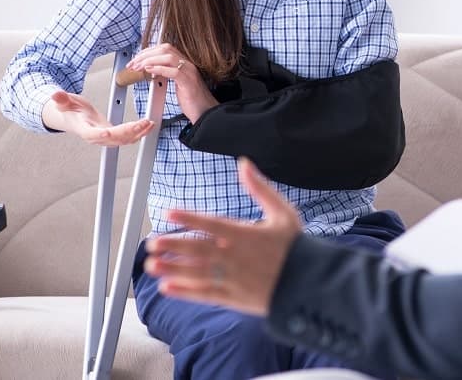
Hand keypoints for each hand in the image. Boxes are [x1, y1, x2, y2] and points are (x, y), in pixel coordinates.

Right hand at [43, 91, 153, 145]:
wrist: (74, 118)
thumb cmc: (70, 110)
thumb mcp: (65, 102)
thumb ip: (61, 99)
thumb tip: (55, 94)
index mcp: (84, 129)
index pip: (91, 134)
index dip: (99, 135)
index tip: (107, 132)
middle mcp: (96, 137)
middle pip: (113, 138)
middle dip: (128, 131)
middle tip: (141, 123)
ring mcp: (106, 138)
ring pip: (123, 140)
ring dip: (138, 133)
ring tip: (149, 123)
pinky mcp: (114, 136)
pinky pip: (128, 138)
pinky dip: (140, 133)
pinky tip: (149, 126)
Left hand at [127, 43, 216, 122]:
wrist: (206, 113)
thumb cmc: (192, 101)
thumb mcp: (176, 84)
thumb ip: (166, 75)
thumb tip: (150, 70)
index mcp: (184, 63)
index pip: (165, 48)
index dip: (148, 51)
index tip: (136, 59)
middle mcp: (188, 64)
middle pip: (165, 49)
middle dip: (145, 54)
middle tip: (133, 64)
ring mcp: (189, 72)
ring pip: (168, 56)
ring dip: (149, 60)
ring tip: (138, 67)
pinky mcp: (189, 82)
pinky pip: (173, 71)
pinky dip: (159, 69)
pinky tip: (149, 71)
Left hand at [144, 158, 302, 315]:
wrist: (309, 282)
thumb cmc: (296, 245)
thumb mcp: (283, 212)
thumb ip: (260, 188)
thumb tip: (244, 163)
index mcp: (246, 234)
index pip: (212, 224)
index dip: (189, 218)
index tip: (170, 213)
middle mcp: (236, 256)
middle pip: (198, 250)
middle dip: (173, 246)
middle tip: (151, 244)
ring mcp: (233, 278)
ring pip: (197, 273)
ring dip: (173, 269)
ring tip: (151, 266)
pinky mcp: (234, 298)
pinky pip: (205, 294)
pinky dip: (186, 292)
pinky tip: (167, 289)